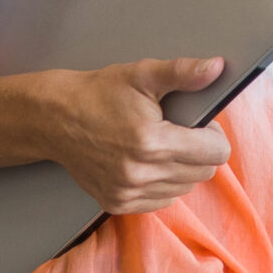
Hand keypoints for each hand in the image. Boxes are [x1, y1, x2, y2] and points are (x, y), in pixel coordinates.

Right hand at [18, 57, 231, 214]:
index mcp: (153, 142)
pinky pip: (162, 200)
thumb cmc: (100, 94)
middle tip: (180, 131)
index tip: (199, 124)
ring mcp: (128, 193)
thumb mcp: (143, 75)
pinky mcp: (117, 204)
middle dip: (200, 151)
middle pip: (204, 172)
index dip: (214, 135)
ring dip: (182, 168)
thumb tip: (217, 68)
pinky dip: (163, 184)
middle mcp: (141, 173)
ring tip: (162, 146)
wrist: (55, 118)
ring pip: (184, 188)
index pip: (216, 153)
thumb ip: (183, 73)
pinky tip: (147, 163)